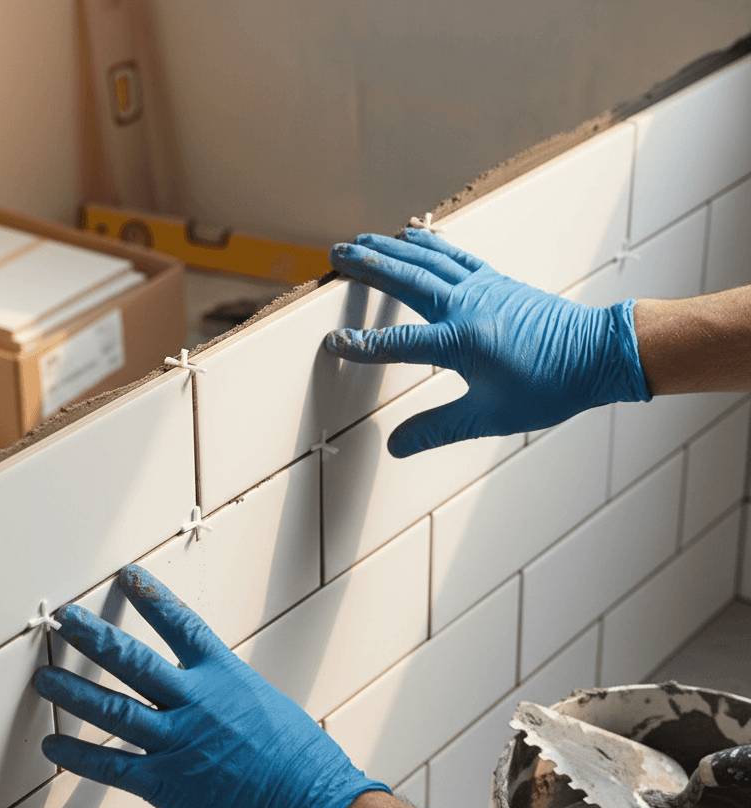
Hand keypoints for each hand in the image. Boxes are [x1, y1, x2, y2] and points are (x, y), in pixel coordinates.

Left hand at [32, 565, 387, 807]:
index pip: (180, 623)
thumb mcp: (267, 709)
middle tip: (67, 621)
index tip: (127, 577)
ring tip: (46, 679)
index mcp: (225, 677)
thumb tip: (211, 696)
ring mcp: (178, 742)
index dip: (151, 597)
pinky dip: (79, 758)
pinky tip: (55, 748)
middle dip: (94, 638)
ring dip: (73, 693)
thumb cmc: (303, 764)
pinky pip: (112, 767)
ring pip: (112, 710)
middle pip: (132, 661)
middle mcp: (196, 702)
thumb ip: (229, 697)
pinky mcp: (167, 785)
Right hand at [326, 231, 650, 457]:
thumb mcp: (488, 417)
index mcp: (462, 342)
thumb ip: (436, 429)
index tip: (334, 342)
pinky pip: (454, 256)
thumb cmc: (550, 386)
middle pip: (406, 280)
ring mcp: (482, 288)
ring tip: (364, 240)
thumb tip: (395, 445)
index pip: (398, 343)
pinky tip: (413, 238)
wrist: (598, 354)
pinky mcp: (495, 282)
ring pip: (427, 260)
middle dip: (368, 267)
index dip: (362, 344)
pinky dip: (430, 244)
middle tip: (337, 255)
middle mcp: (467, 307)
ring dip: (392, 248)